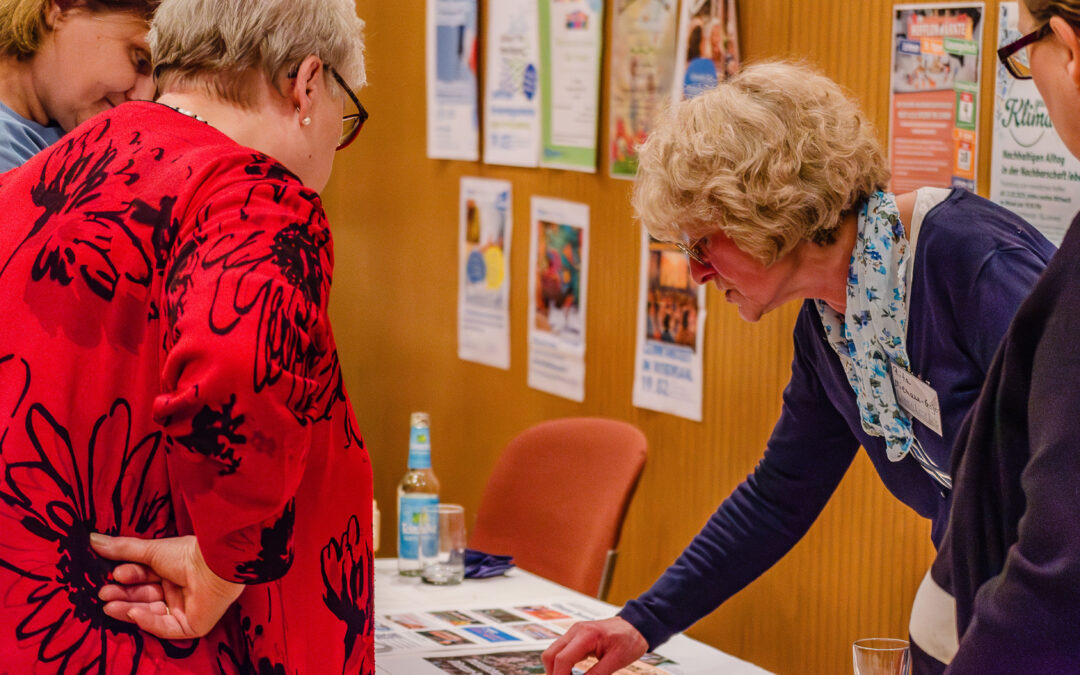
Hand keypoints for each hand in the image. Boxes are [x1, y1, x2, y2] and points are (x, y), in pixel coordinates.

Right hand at [91, 533, 243, 639]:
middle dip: (124, 596)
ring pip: (151, 614)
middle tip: (104, 593)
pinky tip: (134, 613)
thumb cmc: (187, 554)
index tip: (113, 574)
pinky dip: (149, 621)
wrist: (214, 565)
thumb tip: (92, 539)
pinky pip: (165, 627)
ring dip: (130, 609)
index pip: (144, 579)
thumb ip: (123, 549)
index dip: (128, 578)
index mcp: (172, 572)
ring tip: (110, 605)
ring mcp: (185, 609)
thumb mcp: (151, 550)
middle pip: (145, 598)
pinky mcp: (191, 626)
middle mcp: (178, 591)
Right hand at [542, 617, 647, 674]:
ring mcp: (574, 632)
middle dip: (553, 674)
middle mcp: (576, 631)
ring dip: (556, 669)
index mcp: (587, 635)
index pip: (562, 659)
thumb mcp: (616, 661)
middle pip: (550, 655)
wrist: (635, 625)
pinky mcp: (575, 636)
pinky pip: (560, 651)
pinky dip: (562, 664)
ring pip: (552, 653)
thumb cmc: (630, 639)